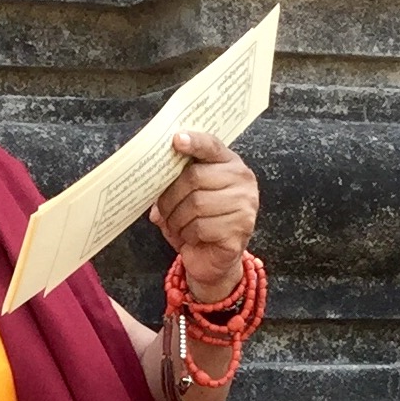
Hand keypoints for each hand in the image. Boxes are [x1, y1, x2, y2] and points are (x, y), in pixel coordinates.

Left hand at [149, 130, 258, 302]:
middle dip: (170, 197)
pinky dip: (188, 235)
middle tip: (164, 210)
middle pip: (194, 177)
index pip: (212, 146)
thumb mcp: (183, 198)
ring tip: (178, 226)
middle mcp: (242, 180)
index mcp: (229, 164)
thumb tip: (154, 178)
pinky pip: (202, 226)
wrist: (213, 260)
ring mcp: (245, 204)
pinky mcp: (241, 228)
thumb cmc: (197, 223)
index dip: (194, 142)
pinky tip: (193, 238)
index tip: (176, 140)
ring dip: (177, 219)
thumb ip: (174, 182)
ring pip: (195, 204)